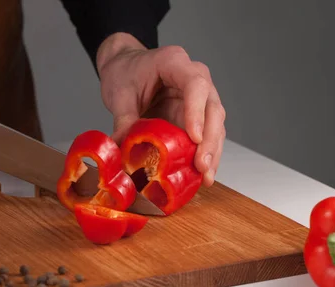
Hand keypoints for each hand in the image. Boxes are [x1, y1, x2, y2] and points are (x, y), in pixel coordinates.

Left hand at [96, 33, 225, 186]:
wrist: (125, 67)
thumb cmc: (124, 72)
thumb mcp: (118, 94)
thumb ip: (123, 120)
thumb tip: (121, 150)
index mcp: (174, 62)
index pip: (196, 84)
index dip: (197, 112)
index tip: (194, 138)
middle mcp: (195, 77)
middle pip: (213, 108)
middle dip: (210, 140)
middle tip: (202, 165)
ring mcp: (199, 98)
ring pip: (215, 124)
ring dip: (212, 152)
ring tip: (205, 176)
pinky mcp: (196, 116)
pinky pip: (206, 135)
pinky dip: (205, 155)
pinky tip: (201, 174)